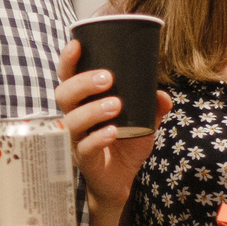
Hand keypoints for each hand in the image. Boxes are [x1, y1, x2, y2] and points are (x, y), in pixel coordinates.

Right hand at [53, 41, 172, 208]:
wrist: (121, 181)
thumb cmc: (124, 144)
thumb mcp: (143, 122)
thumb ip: (152, 107)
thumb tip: (162, 95)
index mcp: (82, 102)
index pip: (68, 77)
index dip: (68, 61)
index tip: (77, 44)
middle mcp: (73, 117)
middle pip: (63, 95)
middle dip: (82, 83)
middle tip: (107, 78)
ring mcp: (75, 139)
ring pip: (70, 121)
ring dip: (92, 110)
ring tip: (116, 105)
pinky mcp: (84, 160)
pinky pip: (84, 147)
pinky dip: (98, 138)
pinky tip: (112, 132)